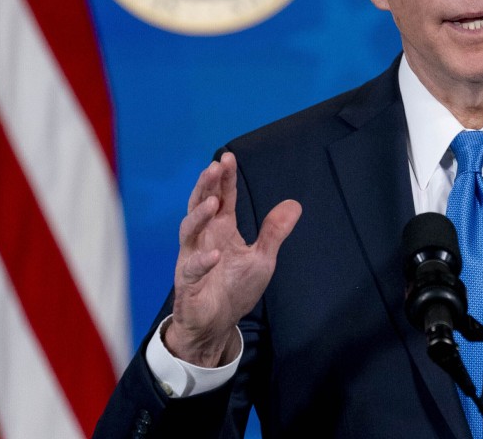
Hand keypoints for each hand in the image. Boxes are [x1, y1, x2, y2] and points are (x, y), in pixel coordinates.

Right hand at [165, 152, 301, 366]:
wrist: (217, 324)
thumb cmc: (235, 289)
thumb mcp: (262, 258)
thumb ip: (274, 232)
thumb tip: (294, 204)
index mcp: (221, 230)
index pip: (222, 198)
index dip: (225, 179)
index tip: (228, 158)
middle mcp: (203, 239)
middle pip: (200, 205)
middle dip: (207, 186)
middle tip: (215, 167)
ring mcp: (191, 259)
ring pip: (189, 231)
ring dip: (199, 215)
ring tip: (214, 202)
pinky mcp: (188, 283)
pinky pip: (192, 269)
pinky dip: (203, 262)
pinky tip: (216, 254)